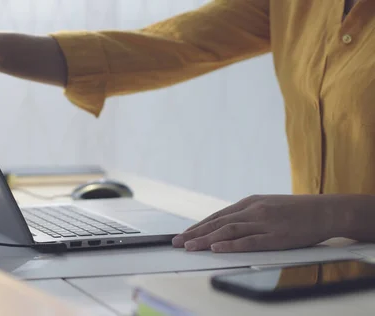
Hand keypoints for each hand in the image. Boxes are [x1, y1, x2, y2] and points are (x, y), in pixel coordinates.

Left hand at [171, 194, 345, 252]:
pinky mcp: (275, 236)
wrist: (325, 211)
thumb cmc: (296, 210)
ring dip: (205, 239)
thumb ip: (247, 214)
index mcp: (250, 202)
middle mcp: (253, 210)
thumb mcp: (267, 206)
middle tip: (176, 242)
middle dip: (195, 233)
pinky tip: (216, 248)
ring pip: (228, 231)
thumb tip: (226, 224)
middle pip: (218, 223)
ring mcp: (264, 223)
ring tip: (189, 247)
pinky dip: (230, 245)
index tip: (183, 234)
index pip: (217, 216)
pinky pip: (249, 241)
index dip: (198, 226)